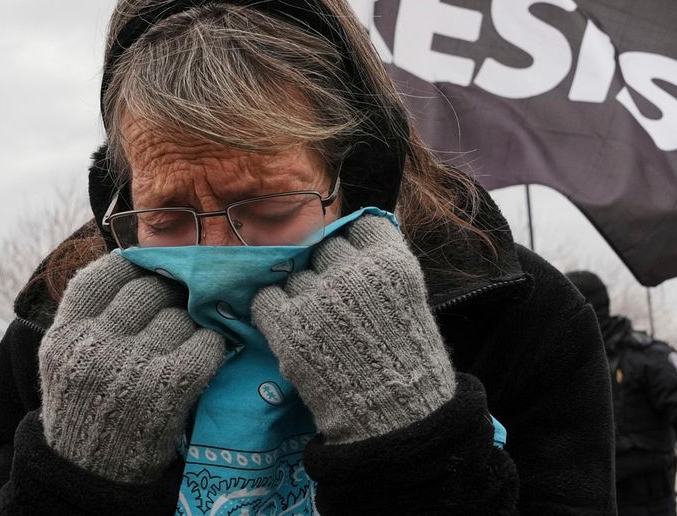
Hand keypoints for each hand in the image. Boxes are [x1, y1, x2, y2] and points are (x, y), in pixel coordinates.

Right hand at [39, 253, 225, 482]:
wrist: (93, 473)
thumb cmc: (87, 408)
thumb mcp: (68, 360)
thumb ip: (92, 316)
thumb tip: (137, 264)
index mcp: (65, 335)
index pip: (107, 274)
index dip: (138, 268)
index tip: (153, 273)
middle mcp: (95, 346)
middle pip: (151, 290)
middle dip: (172, 295)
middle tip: (183, 306)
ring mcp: (132, 366)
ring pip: (182, 316)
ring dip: (194, 323)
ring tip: (190, 338)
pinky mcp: (168, 387)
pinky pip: (205, 344)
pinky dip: (212, 346)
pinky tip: (205, 355)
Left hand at [252, 215, 455, 443]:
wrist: (395, 416)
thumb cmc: (409, 360)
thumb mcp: (411, 299)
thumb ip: (382, 265)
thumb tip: (354, 235)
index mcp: (391, 262)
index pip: (358, 225)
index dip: (354, 246)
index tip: (355, 265)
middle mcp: (354, 273)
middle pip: (324, 248)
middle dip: (326, 269)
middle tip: (335, 300)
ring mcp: (319, 298)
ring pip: (294, 274)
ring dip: (301, 292)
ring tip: (317, 322)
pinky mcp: (289, 325)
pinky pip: (265, 298)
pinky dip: (272, 309)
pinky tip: (289, 325)